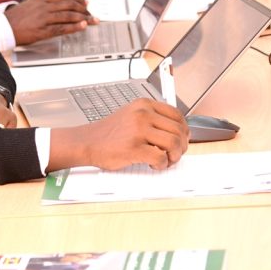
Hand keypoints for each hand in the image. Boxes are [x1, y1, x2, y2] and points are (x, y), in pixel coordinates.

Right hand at [5, 0, 97, 45]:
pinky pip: (62, 28)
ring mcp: (45, 18)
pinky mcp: (44, 30)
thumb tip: (57, 0)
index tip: (86, 2)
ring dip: (83, 18)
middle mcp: (46, 6)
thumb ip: (44, 1)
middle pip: (70, 5)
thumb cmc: (17, 17)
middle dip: (84, 9)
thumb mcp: (31, 3)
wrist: (5, 27)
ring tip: (92, 20)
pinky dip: (74, 26)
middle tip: (92, 13)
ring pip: (69, 15)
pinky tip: (83, 26)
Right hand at [49, 98, 188, 170]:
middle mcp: (143, 114)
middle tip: (175, 154)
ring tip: (166, 160)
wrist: (87, 142)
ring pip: (173, 143)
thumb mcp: (131, 115)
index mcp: (144, 105)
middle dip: (181, 146)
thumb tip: (176, 131)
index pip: (177, 114)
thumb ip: (152, 119)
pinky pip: (160, 157)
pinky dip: (162, 164)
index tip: (181, 139)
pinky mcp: (134, 148)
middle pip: (178, 130)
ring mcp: (138, 130)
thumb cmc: (108, 133)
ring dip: (174, 156)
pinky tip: (153, 164)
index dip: (183, 130)